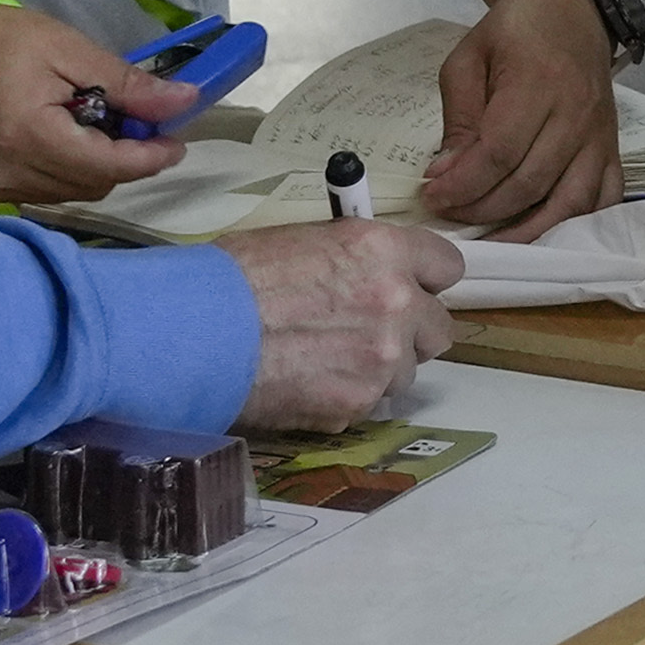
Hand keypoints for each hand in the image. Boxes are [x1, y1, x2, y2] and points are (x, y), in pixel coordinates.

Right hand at [0, 1, 203, 206]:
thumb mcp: (62, 46)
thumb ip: (125, 83)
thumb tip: (183, 103)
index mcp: (27, 138)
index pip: (109, 166)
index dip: (150, 156)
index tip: (177, 138)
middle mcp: (7, 177)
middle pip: (95, 184)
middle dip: (124, 156)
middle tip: (136, 118)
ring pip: (73, 193)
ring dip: (96, 164)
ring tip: (94, 120)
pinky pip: (45, 191)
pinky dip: (66, 168)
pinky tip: (62, 135)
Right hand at [218, 219, 464, 431]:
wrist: (197, 332)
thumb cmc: (234, 278)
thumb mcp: (302, 240)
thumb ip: (354, 258)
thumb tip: (367, 269)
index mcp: (383, 251)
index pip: (447, 265)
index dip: (426, 278)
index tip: (413, 286)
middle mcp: (396, 303)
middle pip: (438, 328)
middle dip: (411, 331)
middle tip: (370, 330)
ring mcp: (382, 359)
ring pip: (406, 372)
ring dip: (378, 369)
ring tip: (325, 360)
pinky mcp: (357, 404)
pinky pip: (368, 402)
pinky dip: (345, 396)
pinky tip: (306, 382)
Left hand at [424, 0, 624, 238]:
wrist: (573, 9)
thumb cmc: (515, 30)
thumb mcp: (469, 57)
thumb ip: (459, 117)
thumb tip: (445, 173)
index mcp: (537, 83)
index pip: (499, 152)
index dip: (463, 184)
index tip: (432, 195)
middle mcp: (575, 115)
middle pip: (529, 183)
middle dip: (482, 209)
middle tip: (449, 213)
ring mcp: (600, 136)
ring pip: (569, 202)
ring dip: (526, 230)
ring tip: (489, 240)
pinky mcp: (613, 148)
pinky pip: (603, 200)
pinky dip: (575, 225)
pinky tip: (541, 234)